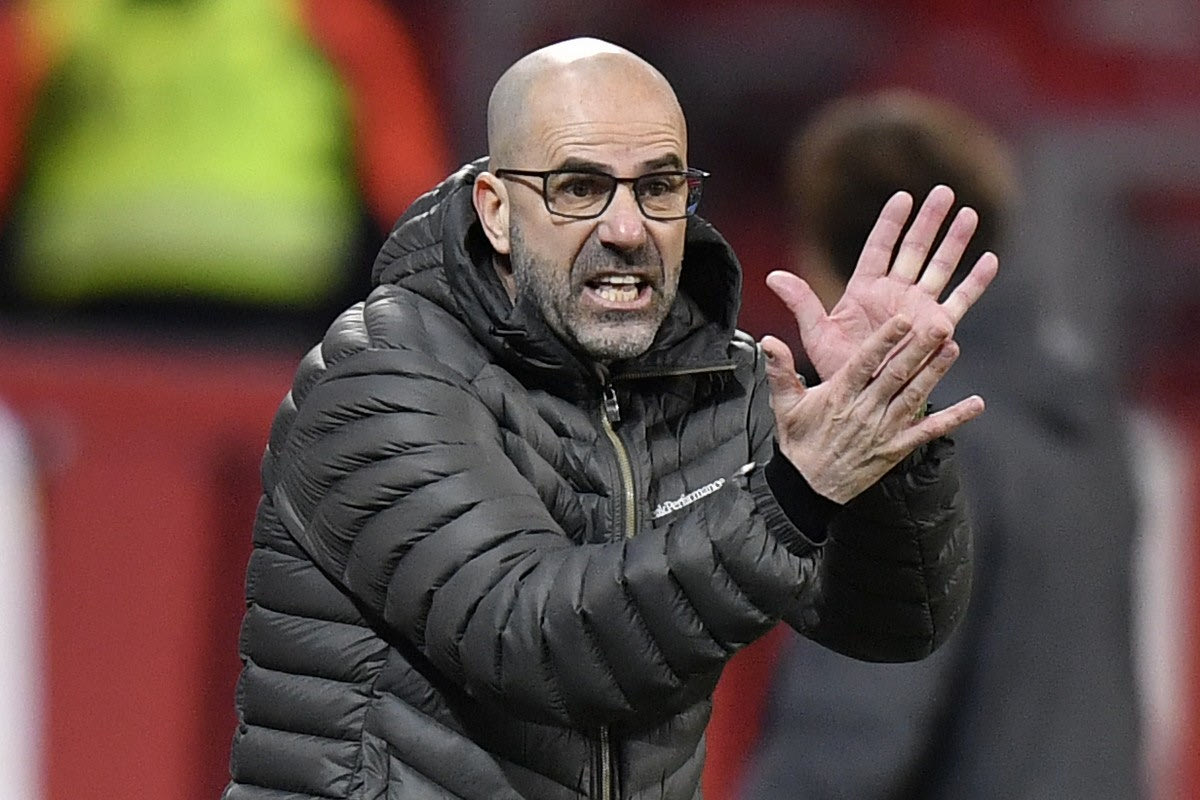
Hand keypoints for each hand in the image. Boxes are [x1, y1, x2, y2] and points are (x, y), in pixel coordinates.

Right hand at [762, 314, 983, 503]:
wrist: (808, 488)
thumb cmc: (799, 441)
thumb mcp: (784, 405)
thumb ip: (779, 370)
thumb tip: (768, 341)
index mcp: (838, 396)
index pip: (863, 364)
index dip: (883, 342)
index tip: (901, 321)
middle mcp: (864, 411)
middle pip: (895, 376)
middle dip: (918, 350)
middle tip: (939, 325)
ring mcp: (883, 431)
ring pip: (913, 398)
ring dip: (935, 374)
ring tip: (953, 349)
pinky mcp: (896, 448)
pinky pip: (928, 432)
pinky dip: (953, 418)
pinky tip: (975, 405)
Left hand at [768, 186, 997, 381]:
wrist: (863, 400)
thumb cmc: (838, 369)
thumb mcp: (817, 335)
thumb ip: (801, 303)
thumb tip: (773, 276)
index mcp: (864, 290)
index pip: (879, 247)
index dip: (891, 223)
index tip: (903, 197)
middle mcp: (894, 294)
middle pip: (914, 249)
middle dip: (930, 221)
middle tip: (944, 192)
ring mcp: (918, 308)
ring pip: (940, 267)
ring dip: (955, 242)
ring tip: (969, 214)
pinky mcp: (937, 328)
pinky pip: (959, 301)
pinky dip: (975, 282)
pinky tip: (990, 260)